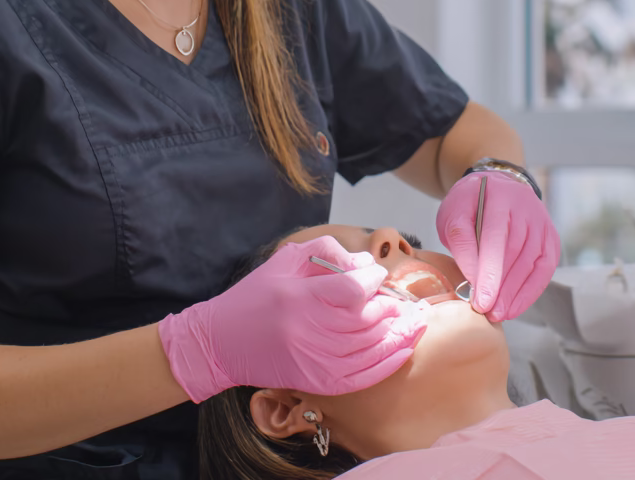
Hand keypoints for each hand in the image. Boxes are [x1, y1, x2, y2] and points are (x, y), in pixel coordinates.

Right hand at [157, 236, 426, 401]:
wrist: (220, 343)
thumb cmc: (254, 295)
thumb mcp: (284, 260)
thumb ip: (326, 253)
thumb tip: (364, 261)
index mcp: (298, 296)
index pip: (350, 290)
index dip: (371, 280)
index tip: (376, 274)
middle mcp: (307, 331)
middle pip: (365, 321)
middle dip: (389, 308)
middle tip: (400, 300)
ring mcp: (312, 360)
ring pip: (368, 349)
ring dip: (398, 335)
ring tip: (414, 322)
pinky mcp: (315, 382)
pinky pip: (360, 377)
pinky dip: (387, 363)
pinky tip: (403, 349)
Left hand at [436, 171, 560, 321]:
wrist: (497, 185)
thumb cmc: (471, 204)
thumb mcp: (454, 214)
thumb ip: (462, 242)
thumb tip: (472, 280)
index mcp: (499, 196)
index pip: (496, 238)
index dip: (489, 272)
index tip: (481, 300)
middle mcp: (526, 208)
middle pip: (516, 253)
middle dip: (502, 288)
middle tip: (487, 312)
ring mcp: (542, 222)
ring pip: (533, 262)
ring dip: (516, 293)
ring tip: (499, 314)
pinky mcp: (550, 237)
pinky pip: (545, 268)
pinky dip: (531, 290)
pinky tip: (516, 306)